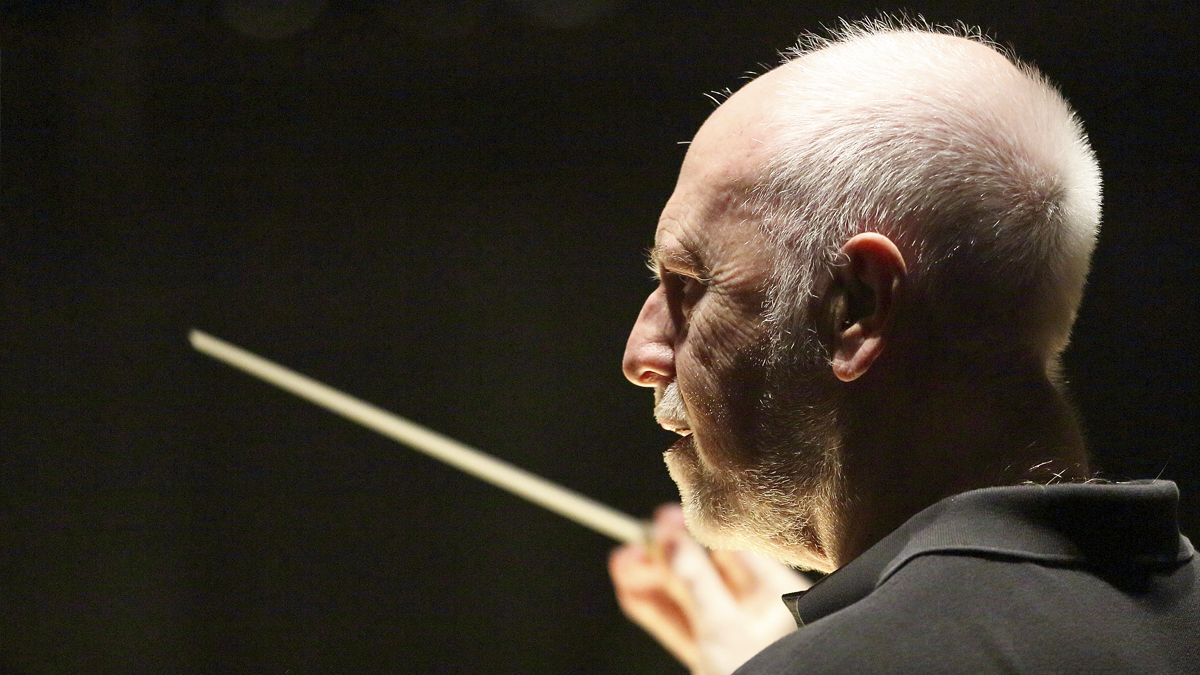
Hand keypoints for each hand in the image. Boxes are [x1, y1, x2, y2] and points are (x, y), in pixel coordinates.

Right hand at [608, 504, 811, 674]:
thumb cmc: (766, 674)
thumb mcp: (723, 627)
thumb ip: (694, 580)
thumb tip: (670, 538)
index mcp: (782, 597)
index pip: (734, 551)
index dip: (695, 532)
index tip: (662, 520)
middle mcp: (763, 614)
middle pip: (708, 573)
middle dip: (667, 559)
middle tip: (634, 541)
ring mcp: (740, 639)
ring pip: (691, 601)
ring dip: (655, 583)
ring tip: (621, 562)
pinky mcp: (719, 661)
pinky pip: (686, 628)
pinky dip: (659, 612)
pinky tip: (630, 592)